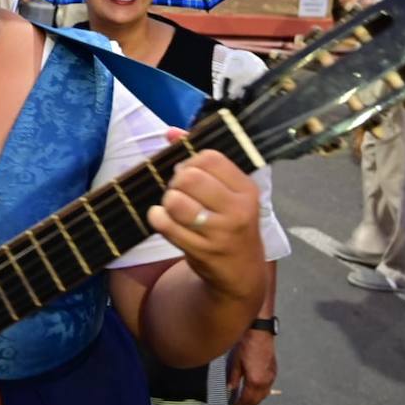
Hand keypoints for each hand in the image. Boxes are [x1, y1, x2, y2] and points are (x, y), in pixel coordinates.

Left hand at [147, 143, 264, 303]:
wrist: (242, 273)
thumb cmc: (231, 224)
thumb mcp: (228, 192)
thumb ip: (202, 160)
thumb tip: (171, 131)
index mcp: (247, 189)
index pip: (210, 158)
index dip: (191, 161)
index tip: (190, 173)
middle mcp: (237, 210)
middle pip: (190, 177)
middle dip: (176, 181)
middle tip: (179, 191)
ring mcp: (220, 232)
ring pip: (175, 201)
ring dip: (167, 201)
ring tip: (173, 207)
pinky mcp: (201, 251)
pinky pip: (166, 225)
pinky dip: (157, 218)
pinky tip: (163, 219)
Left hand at [226, 326, 276, 404]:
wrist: (259, 331)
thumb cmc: (247, 344)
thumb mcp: (235, 362)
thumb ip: (232, 378)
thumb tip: (229, 389)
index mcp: (255, 381)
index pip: (247, 400)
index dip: (239, 404)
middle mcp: (266, 381)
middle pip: (257, 400)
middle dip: (247, 404)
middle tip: (237, 404)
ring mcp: (271, 376)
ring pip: (264, 395)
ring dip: (254, 398)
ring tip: (243, 397)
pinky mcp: (273, 370)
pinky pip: (268, 387)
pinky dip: (260, 391)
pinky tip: (252, 387)